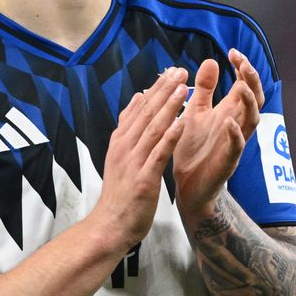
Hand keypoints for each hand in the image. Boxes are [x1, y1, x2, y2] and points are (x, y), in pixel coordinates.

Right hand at [92, 67, 187, 247]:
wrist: (110, 225)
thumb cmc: (119, 194)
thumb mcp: (120, 156)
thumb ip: (129, 128)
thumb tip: (137, 98)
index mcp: (120, 141)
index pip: (138, 108)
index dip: (155, 88)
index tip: (170, 71)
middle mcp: (124, 147)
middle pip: (146, 113)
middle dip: (164, 90)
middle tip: (180, 71)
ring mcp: (133, 162)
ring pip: (153, 128)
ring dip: (169, 107)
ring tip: (184, 89)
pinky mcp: (144, 178)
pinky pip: (159, 153)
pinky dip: (171, 136)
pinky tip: (183, 123)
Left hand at [173, 50, 262, 216]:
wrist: (188, 185)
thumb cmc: (194, 149)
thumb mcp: (196, 112)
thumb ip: (204, 89)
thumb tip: (211, 60)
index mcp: (228, 111)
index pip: (244, 84)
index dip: (243, 67)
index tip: (233, 51)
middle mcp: (235, 124)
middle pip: (254, 98)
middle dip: (251, 79)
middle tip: (243, 62)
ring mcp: (234, 143)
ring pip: (251, 120)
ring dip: (248, 103)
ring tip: (240, 87)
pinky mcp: (227, 162)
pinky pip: (236, 148)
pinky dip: (235, 135)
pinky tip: (228, 123)